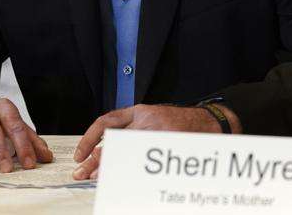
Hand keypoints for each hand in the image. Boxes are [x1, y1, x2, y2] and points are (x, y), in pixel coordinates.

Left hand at [72, 104, 240, 179]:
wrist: (211, 122)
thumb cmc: (182, 123)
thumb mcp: (155, 119)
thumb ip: (134, 131)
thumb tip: (104, 155)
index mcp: (141, 111)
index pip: (107, 122)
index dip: (90, 139)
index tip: (81, 155)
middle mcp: (148, 118)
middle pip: (113, 140)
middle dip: (95, 160)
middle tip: (82, 173)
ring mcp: (159, 132)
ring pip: (126, 152)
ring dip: (111, 168)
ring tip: (100, 179)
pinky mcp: (170, 144)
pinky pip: (145, 162)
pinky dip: (132, 173)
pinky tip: (125, 181)